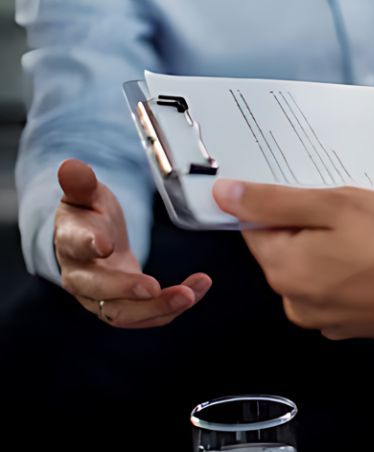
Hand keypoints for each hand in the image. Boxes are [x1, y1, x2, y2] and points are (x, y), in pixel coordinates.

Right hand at [54, 159, 210, 327]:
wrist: (92, 240)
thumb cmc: (89, 215)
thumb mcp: (86, 194)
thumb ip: (82, 183)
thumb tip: (71, 166)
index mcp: (70, 243)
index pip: (75, 245)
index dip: (88, 244)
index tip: (105, 244)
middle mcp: (81, 276)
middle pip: (98, 290)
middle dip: (126, 290)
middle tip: (154, 287)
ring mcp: (101, 297)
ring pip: (124, 313)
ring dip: (157, 307)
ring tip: (189, 295)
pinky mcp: (125, 306)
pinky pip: (147, 315)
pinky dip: (172, 308)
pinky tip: (196, 291)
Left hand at [212, 180, 373, 350]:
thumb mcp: (343, 204)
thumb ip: (278, 202)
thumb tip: (228, 197)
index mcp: (287, 272)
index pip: (257, 226)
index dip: (288, 201)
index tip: (320, 193)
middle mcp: (301, 303)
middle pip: (290, 246)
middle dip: (321, 222)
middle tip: (362, 210)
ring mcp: (332, 318)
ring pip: (322, 263)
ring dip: (345, 242)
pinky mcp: (360, 322)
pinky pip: (347, 282)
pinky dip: (363, 264)